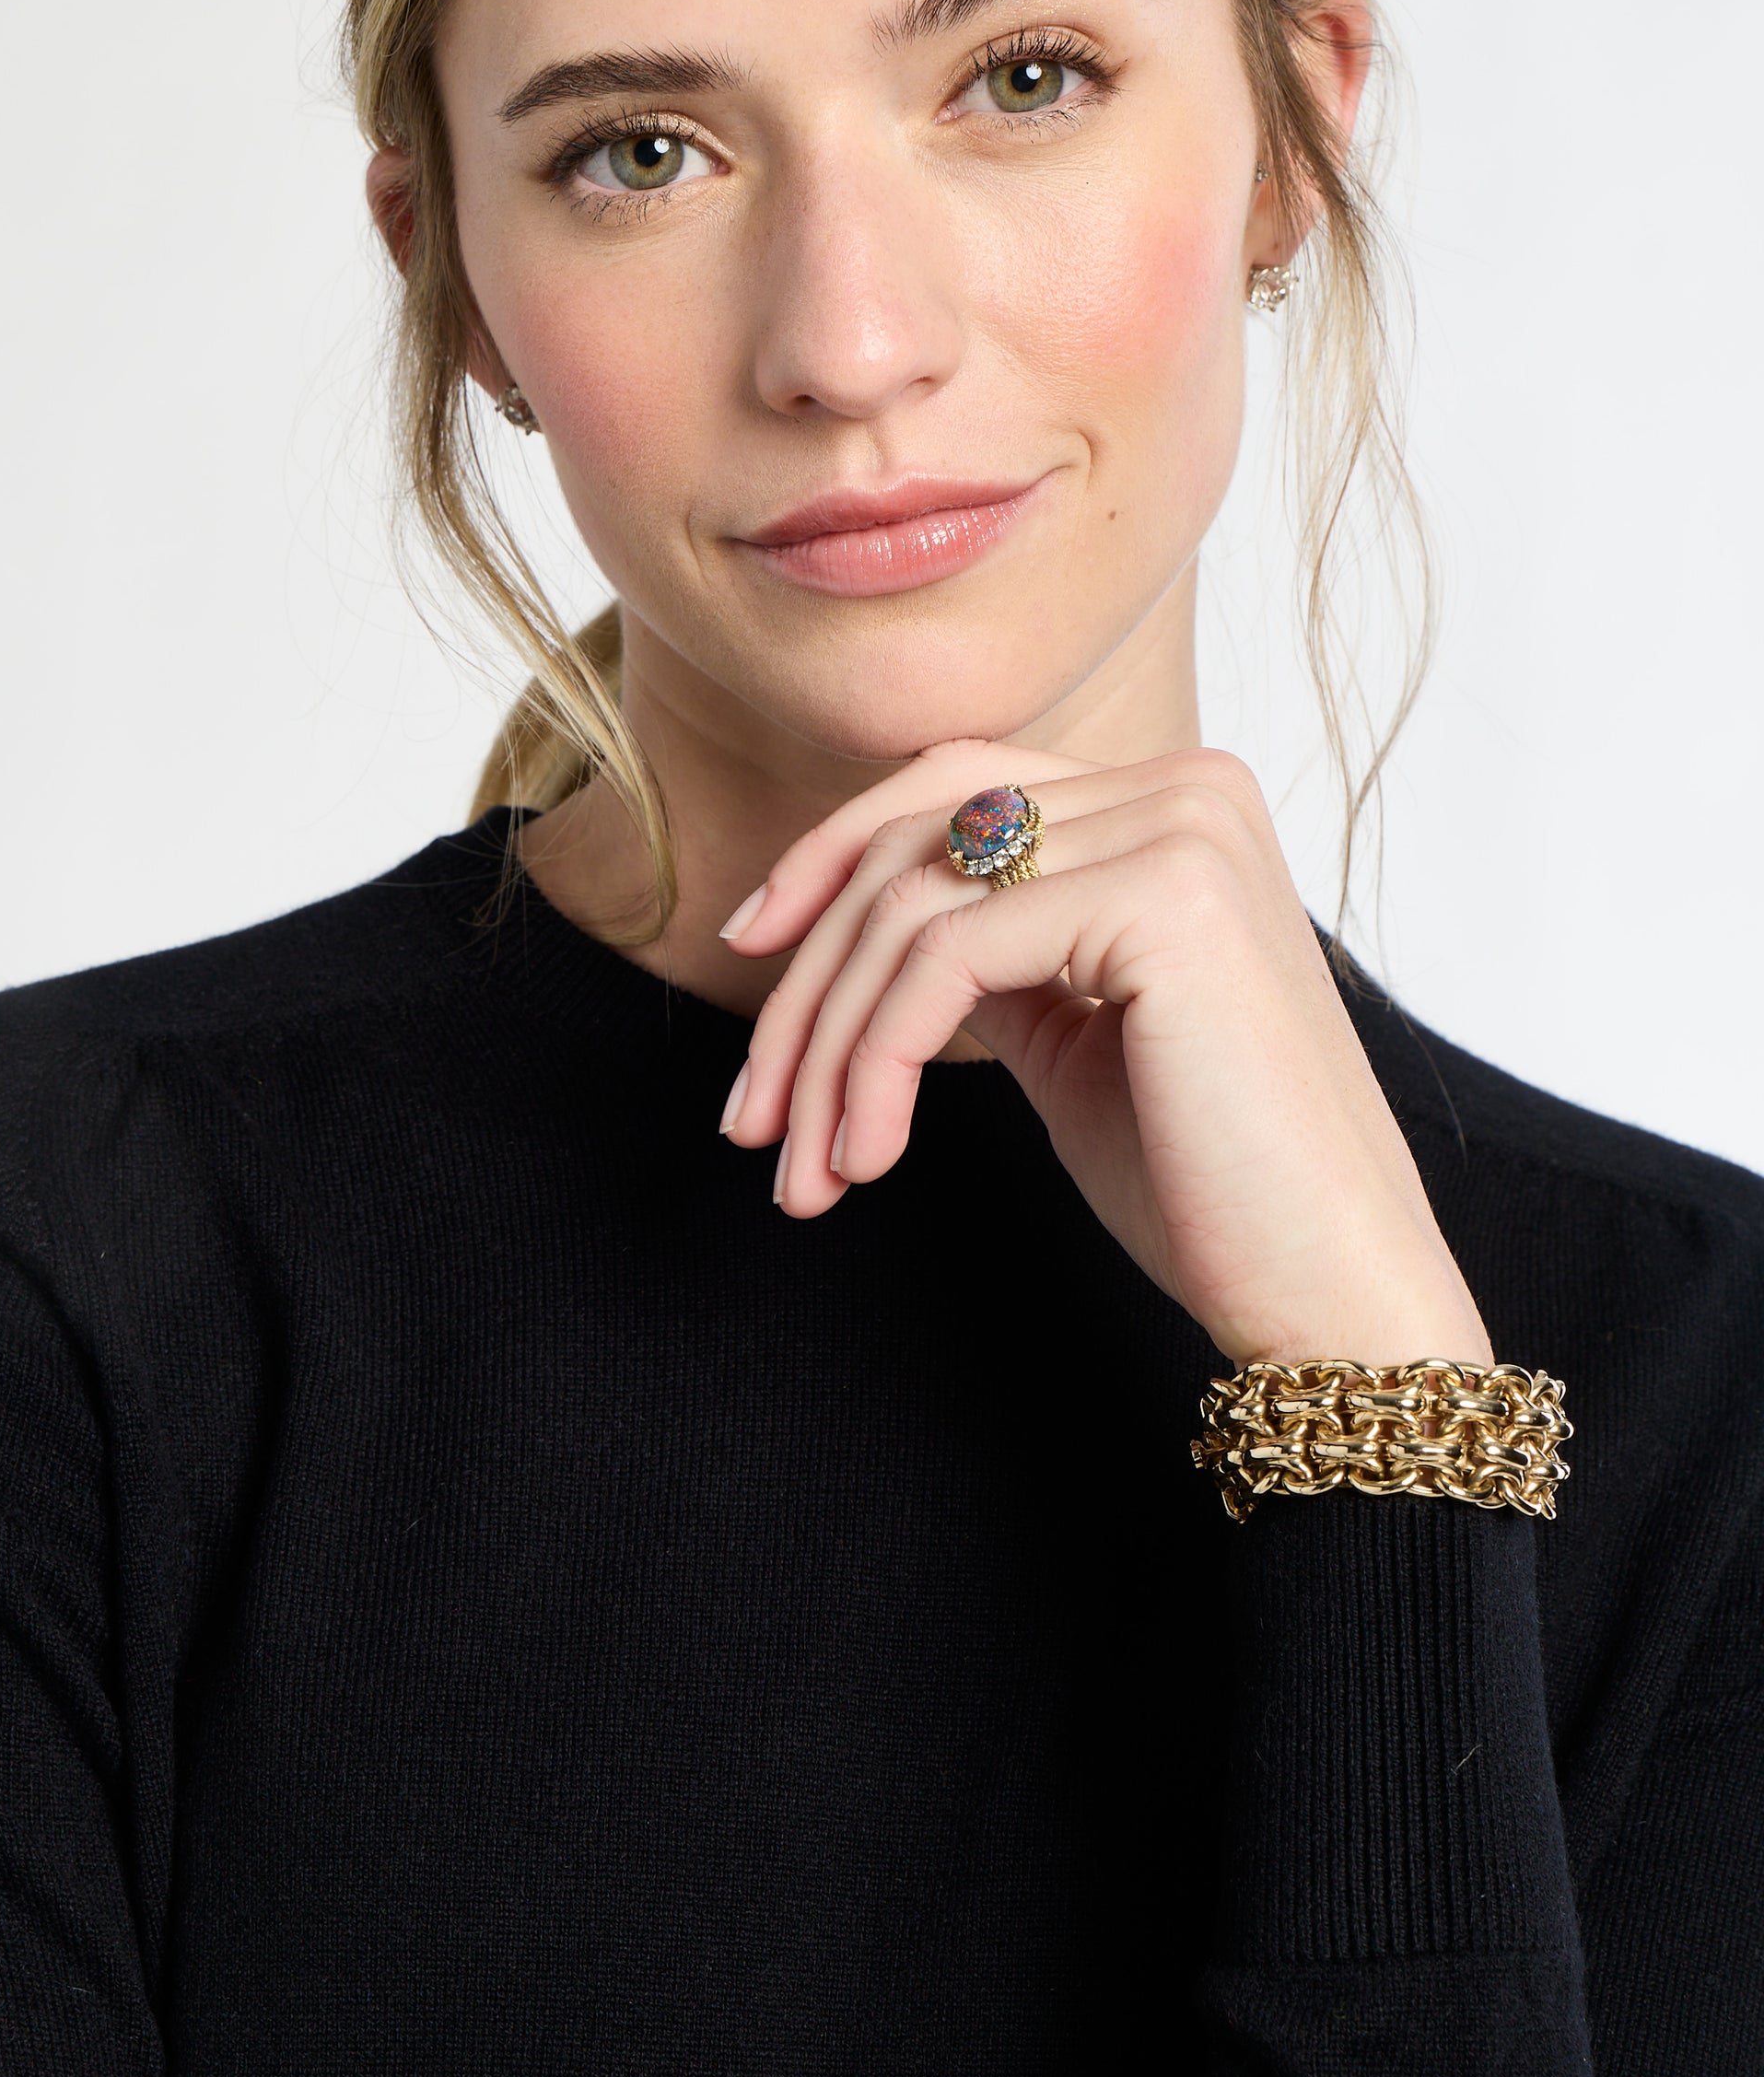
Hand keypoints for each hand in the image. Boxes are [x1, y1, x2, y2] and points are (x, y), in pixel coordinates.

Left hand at [717, 740, 1491, 1368]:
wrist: (1329, 1289)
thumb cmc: (1211, 1188)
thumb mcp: (1071, 1039)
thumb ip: (992, 956)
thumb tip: (868, 929)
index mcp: (1176, 804)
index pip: (955, 789)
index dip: (829, 861)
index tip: (749, 956)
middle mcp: (1189, 788)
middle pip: (918, 839)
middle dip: (806, 979)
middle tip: (748, 1117)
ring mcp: (1184, 830)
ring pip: (914, 906)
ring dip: (826, 1049)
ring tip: (800, 1171)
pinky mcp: (1164, 898)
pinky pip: (947, 960)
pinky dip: (877, 1063)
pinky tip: (867, 1157)